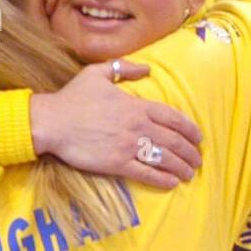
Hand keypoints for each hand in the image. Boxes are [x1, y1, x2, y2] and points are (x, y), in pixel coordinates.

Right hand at [29, 62, 203, 188]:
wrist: (52, 121)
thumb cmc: (73, 97)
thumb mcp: (98, 73)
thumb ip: (125, 68)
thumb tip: (147, 68)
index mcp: (136, 106)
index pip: (173, 118)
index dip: (190, 129)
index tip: (198, 138)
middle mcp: (137, 126)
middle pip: (174, 141)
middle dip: (190, 152)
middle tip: (197, 161)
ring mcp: (128, 146)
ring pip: (164, 158)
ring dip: (181, 167)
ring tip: (189, 174)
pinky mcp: (116, 163)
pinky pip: (146, 173)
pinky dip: (162, 179)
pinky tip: (172, 182)